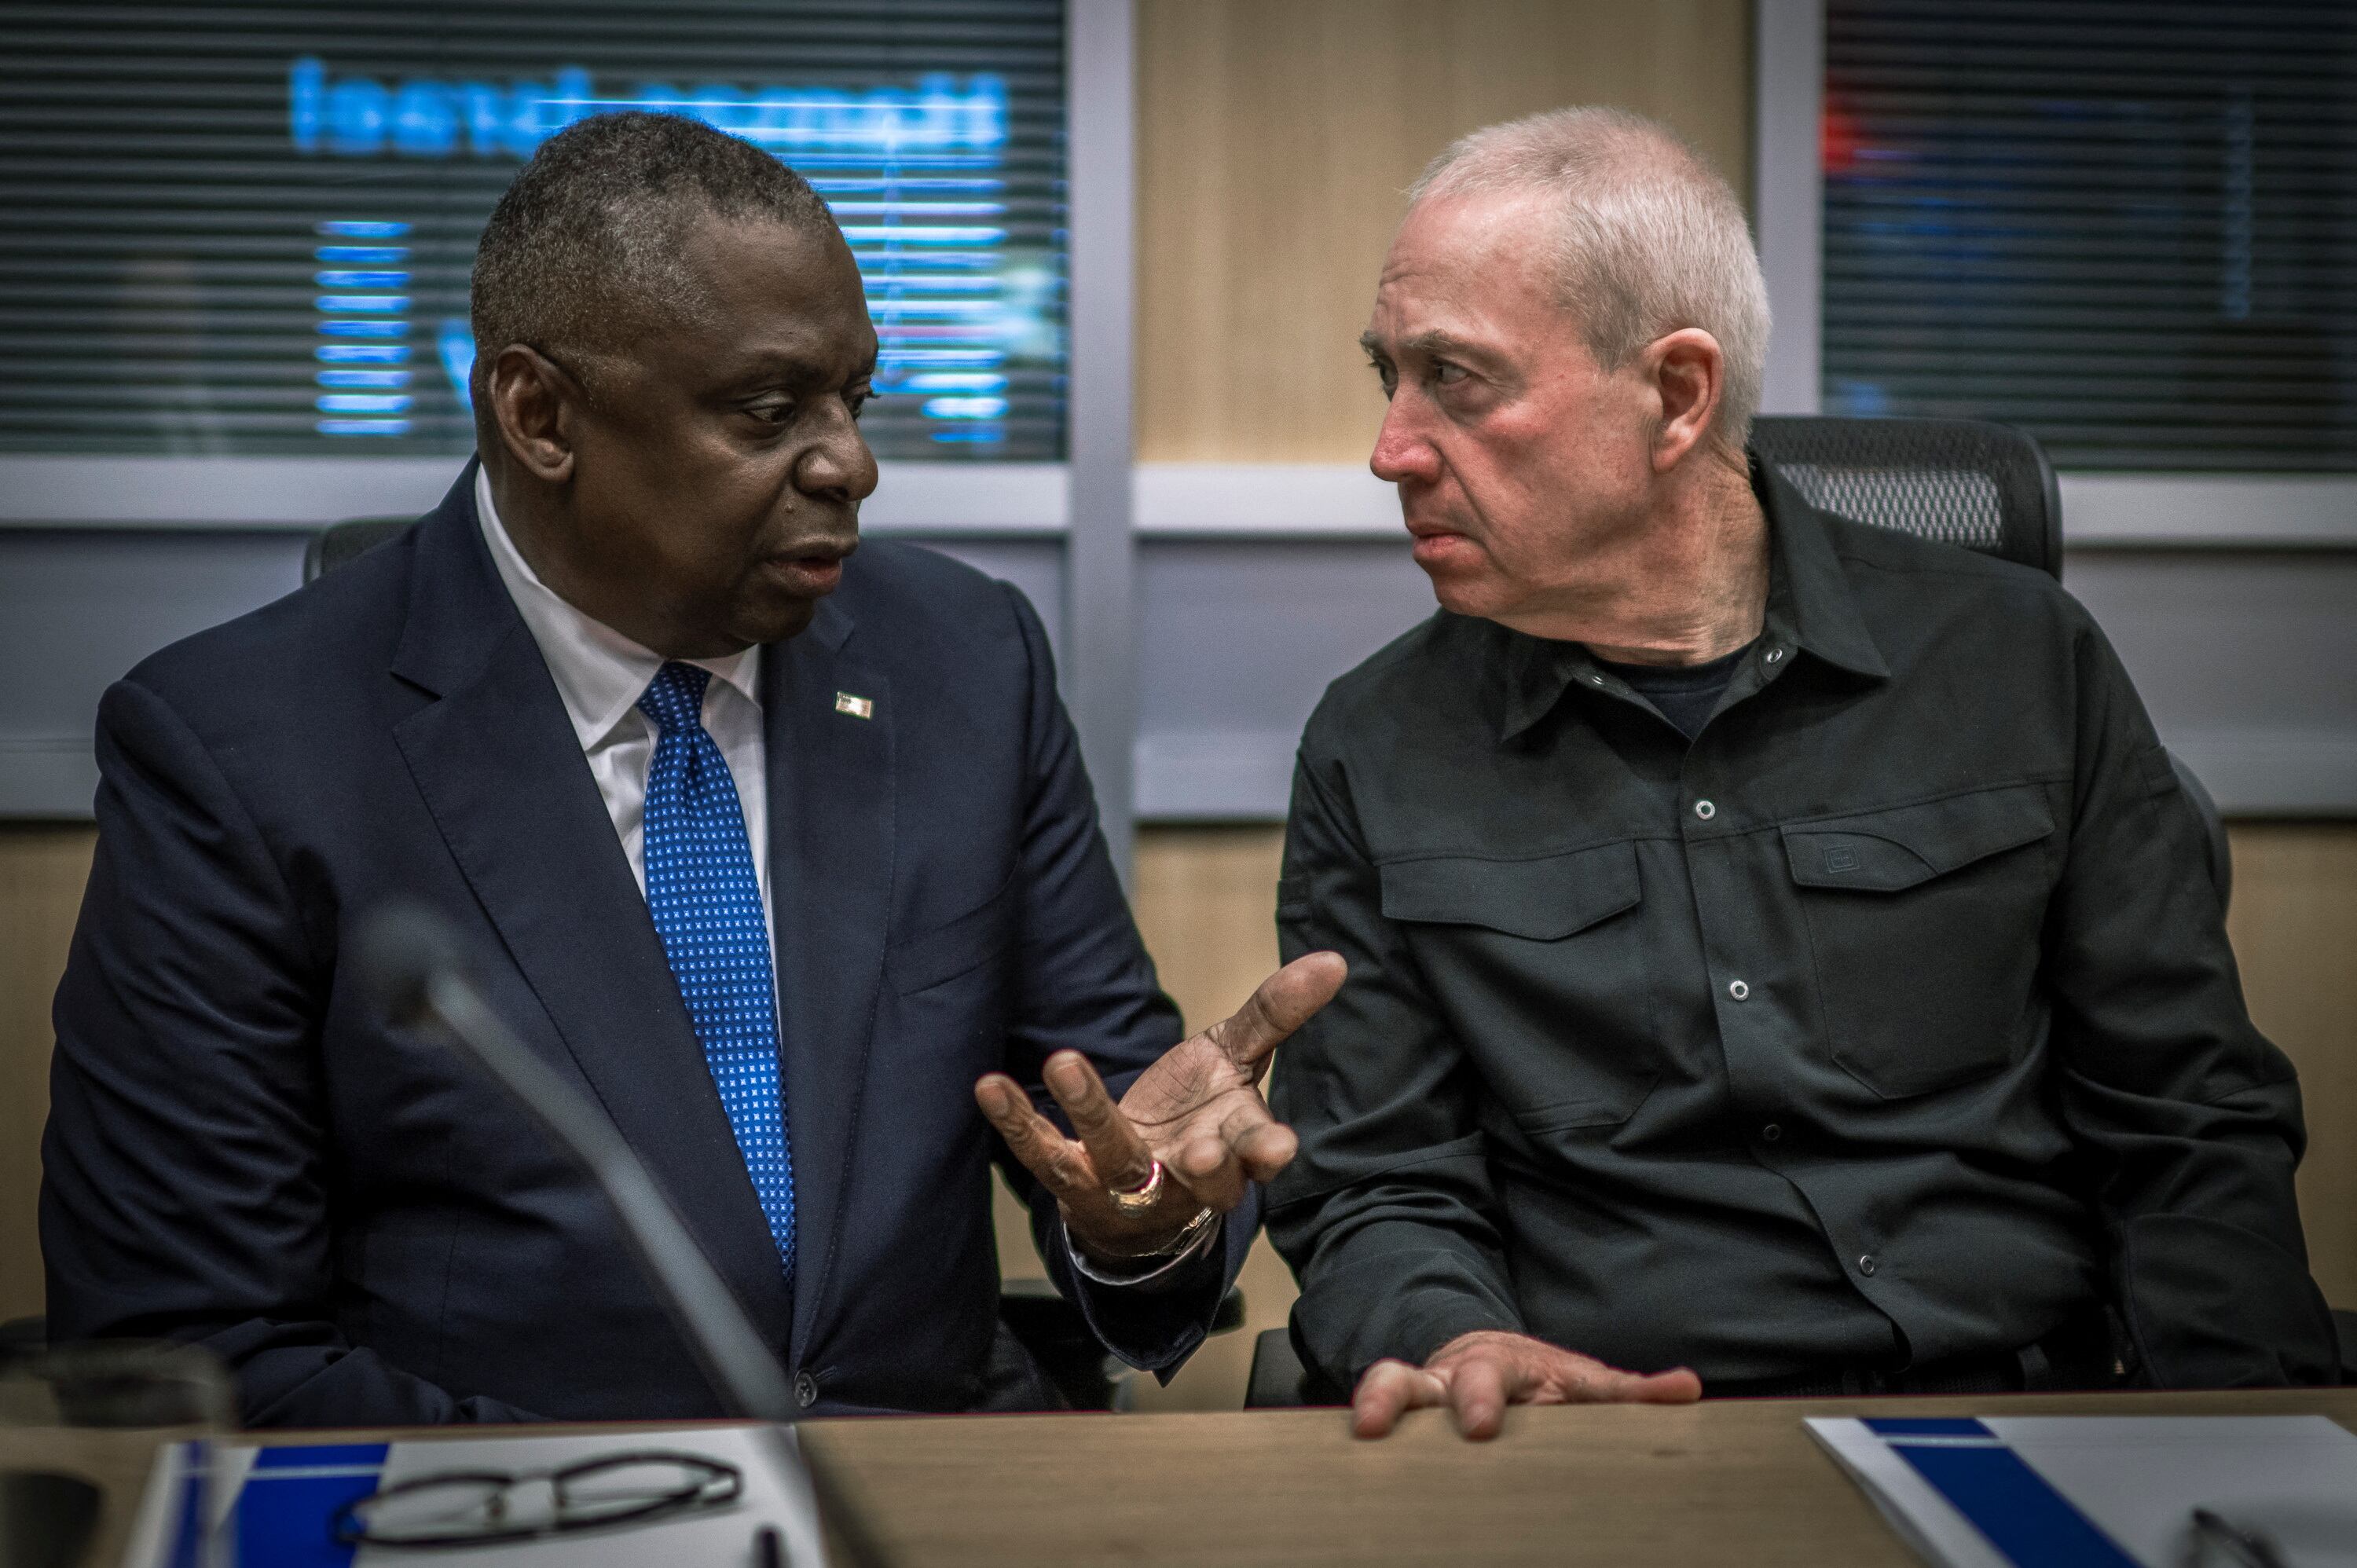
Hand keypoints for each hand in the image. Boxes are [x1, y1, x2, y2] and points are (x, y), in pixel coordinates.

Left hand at [974, 950, 1345, 1260]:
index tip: (1278, 1149)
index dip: (1267, 1152)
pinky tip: (989, 1084)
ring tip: (1065, 1060)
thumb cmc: (1199, 1114)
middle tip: (1198, 1150)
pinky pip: (1042, 1153)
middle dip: (1205, 1168)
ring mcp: (1126, 1182)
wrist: (1138, 1189)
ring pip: (1114, 1158)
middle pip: (1202, 1178)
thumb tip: (1335, 960)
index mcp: (1234, 1147)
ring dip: (1091, 1112)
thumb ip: (1276, 1013)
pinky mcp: (1072, 1179)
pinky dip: (1016, 1121)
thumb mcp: (1235, 1059)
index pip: (1259, 1153)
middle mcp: (1185, 1175)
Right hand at [1351, 1330, 1700, 1440]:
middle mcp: (1445, 1379)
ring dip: (1369, 1404)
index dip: (1480, 1397)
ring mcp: (1416, 1401)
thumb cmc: (1542, 1385)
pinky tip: (1347, 1471)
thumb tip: (1688, 1389)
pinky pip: (1374, 1424)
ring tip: (1356, 1432)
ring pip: (1382, 1390)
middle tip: (1385, 1426)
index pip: (1486, 1375)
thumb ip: (1629, 1393)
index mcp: (1497, 1367)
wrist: (1488, 1363)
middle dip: (1398, 1398)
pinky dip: (1360, 1444)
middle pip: (1414, 1379)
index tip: (1478, 1425)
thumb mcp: (1584, 1384)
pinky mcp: (1398, 1425)